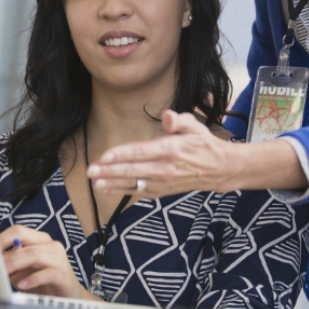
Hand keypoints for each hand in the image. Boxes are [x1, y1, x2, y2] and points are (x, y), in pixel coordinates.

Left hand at [0, 225, 99, 299]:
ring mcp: (59, 259)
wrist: (68, 298)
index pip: (18, 231)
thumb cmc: (43, 283)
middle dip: (6, 253)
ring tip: (5, 273)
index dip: (2, 239)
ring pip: (34, 254)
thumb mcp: (23, 272)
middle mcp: (50, 246)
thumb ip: (12, 263)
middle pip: (24, 240)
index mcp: (40, 240)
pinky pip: (47, 273)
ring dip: (16, 264)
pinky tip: (22, 285)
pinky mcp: (64, 275)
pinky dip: (33, 279)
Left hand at [86, 110, 307, 196]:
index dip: (122, 154)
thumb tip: (167, 116)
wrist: (218, 169)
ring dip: (113, 184)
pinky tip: (109, 189)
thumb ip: (179, 121)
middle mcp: (165, 168)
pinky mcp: (163, 191)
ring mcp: (163, 182)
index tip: (105, 156)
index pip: (141, 152)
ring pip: (133, 184)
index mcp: (171, 150)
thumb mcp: (195, 126)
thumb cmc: (202, 144)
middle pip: (133, 170)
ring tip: (95, 183)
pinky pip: (140, 192)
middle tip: (90, 171)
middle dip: (110, 171)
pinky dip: (123, 192)